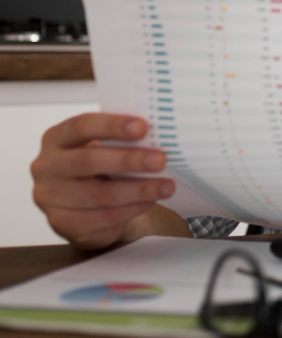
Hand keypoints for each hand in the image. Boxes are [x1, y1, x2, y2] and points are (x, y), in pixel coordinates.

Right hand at [31, 113, 174, 249]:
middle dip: (129, 160)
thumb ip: (120, 140)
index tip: (143, 127)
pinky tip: (150, 201)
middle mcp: (46, 166)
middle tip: (160, 160)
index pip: (81, 126)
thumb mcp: (102, 148)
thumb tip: (159, 135)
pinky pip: (103, 217)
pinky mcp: (61, 223)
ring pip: (99, 194)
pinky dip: (132, 208)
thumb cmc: (99, 167)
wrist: (85, 207)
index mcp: (56, 138)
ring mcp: (49, 197)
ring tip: (166, 186)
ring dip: (139, 190)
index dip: (112, 126)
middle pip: (88, 161)